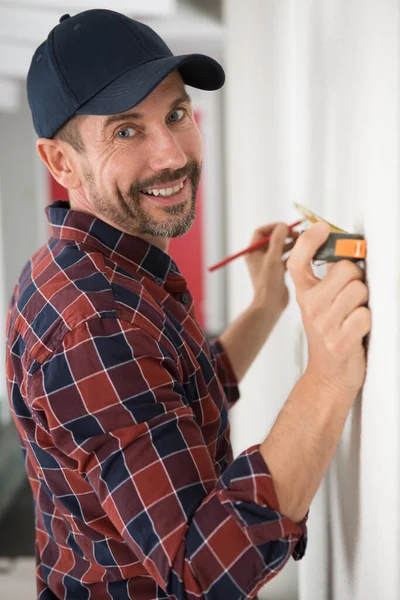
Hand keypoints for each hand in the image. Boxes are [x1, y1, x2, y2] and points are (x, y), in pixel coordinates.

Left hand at [245, 222, 296, 316]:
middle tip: (297, 234)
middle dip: (284, 235)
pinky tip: (302, 254)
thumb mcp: (273, 258)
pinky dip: (292, 254)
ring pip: (280, 248)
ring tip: (301, 242)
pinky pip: (285, 258)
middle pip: (272, 239)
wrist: (270, 305)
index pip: (261, 232)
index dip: (273, 227)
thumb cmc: (268, 283)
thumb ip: (277, 240)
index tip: (286, 227)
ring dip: (290, 244)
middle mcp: (259, 257)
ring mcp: (268, 265)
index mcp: (252, 252)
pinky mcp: (276, 272)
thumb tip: (283, 226)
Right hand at [287, 222, 370, 393]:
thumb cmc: (330, 335)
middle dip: (358, 278)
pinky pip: (366, 315)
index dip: (309, 240)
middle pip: (346, 269)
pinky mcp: (340, 341)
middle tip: (354, 294)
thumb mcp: (321, 305)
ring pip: (360, 291)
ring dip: (365, 301)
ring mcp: (324, 324)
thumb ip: (328, 279)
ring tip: (355, 315)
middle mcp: (311, 307)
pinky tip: (359, 330)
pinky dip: (368, 322)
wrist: (328, 376)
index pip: (297, 261)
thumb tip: (345, 248)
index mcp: (305, 294)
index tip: (321, 228)